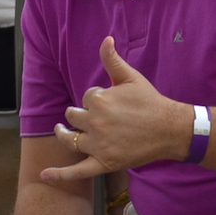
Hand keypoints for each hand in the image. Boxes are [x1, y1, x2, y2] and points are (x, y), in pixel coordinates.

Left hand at [43, 37, 189, 182]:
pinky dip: (60, 174)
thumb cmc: (151, 102)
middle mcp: (95, 123)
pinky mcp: (104, 163)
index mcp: (99, 100)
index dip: (96, 98)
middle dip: (80, 115)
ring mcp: (98, 145)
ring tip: (61, 131)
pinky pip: (77, 171)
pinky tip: (45, 175)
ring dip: (63, 134)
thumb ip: (112, 60)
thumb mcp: (131, 77)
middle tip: (92, 116)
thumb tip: (106, 39)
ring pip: (70, 139)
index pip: (86, 98)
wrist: (170, 129)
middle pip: (74, 117)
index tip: (111, 102)